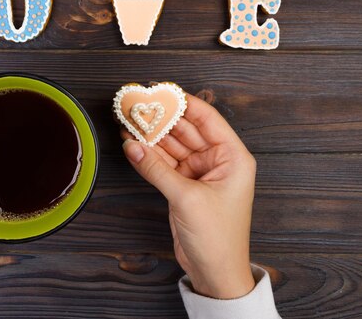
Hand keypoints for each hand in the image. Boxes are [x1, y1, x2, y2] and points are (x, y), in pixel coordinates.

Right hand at [121, 93, 255, 298]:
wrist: (215, 271)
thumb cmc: (219, 238)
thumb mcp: (186, 198)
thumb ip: (156, 169)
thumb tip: (133, 146)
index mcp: (233, 157)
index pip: (206, 117)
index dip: (183, 102)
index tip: (161, 90)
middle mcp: (218, 161)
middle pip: (185, 130)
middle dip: (160, 119)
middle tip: (137, 106)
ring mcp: (200, 174)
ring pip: (172, 146)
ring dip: (151, 136)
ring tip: (128, 122)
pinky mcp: (184, 186)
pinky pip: (164, 163)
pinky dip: (148, 155)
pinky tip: (132, 144)